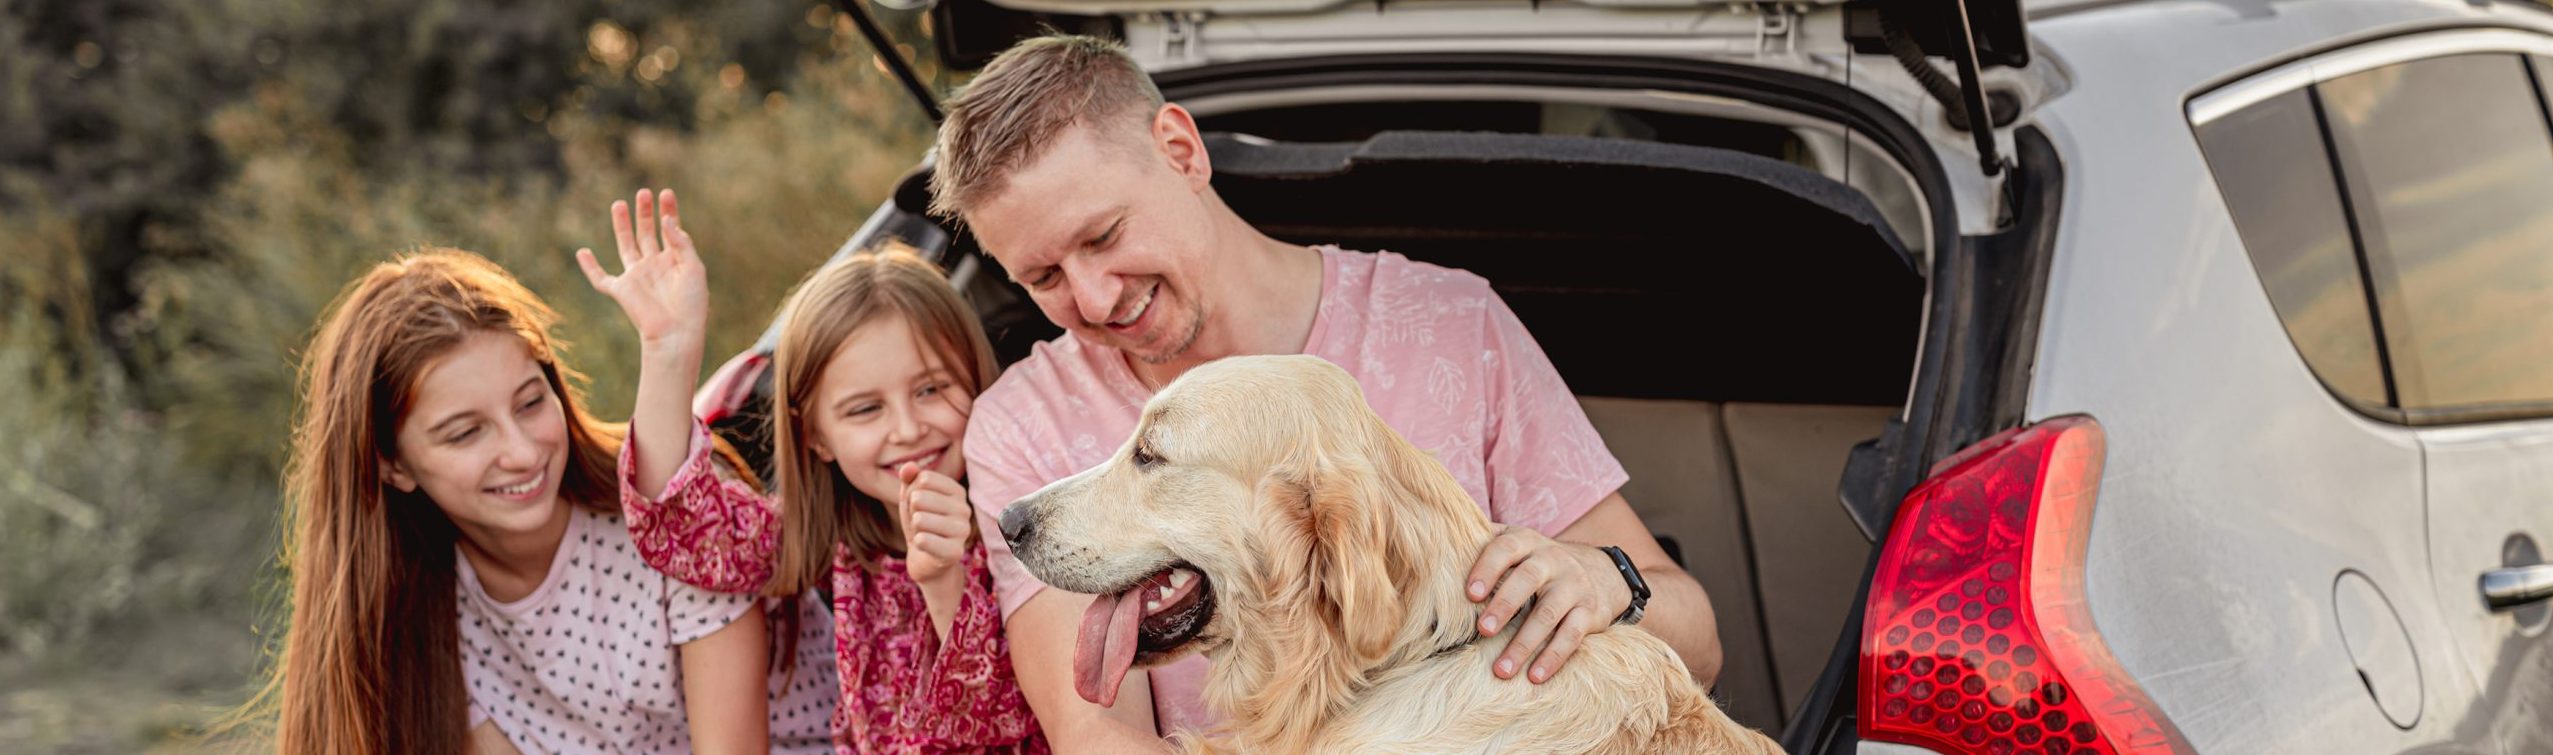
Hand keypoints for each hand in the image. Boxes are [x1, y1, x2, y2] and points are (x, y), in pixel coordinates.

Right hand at [576, 188, 708, 352]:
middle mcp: (654, 266)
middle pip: (647, 233)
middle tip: (644, 193)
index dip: (668, 211)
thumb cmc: (691, 304)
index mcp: (674, 261)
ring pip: (626, 245)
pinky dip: (590, 267)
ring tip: (620, 204)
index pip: (670, 230)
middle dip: (645, 213)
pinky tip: (582, 252)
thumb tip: (666, 220)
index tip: (667, 193)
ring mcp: (636, 277)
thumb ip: (680, 242)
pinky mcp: (622, 290)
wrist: (677, 333)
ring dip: (622, 226)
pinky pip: (601, 278)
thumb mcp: (693, 267)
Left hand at [898, 462, 975, 587]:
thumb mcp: (911, 498)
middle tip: (919, 524)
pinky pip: (923, 540)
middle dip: (911, 512)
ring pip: (919, 519)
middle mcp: (964, 509)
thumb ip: (909, 479)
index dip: (911, 493)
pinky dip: (917, 543)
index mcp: (957, 492)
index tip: (918, 507)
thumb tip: (909, 467)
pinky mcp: (955, 552)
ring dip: (914, 529)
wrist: (925, 560)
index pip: (923, 478)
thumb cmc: (920, 524)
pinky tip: (925, 547)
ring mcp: (962, 531)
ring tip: (923, 534)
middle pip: (919, 497)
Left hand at [1465, 525, 1631, 683]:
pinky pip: (1572, 636)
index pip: (1505, 548)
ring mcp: (1573, 586)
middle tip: (1483, 631)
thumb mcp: (1516, 544)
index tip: (1470, 595)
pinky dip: (1553, 658)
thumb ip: (1481, 541)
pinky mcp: (1590, 612)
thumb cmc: (1537, 562)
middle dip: (1505, 605)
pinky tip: (1535, 677)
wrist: (1600, 571)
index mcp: (1527, 541)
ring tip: (1501, 670)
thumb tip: (1430, 539)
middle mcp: (1552, 559)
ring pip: (1549, 614)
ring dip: (1524, 644)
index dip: (1487, 568)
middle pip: (1528, 579)